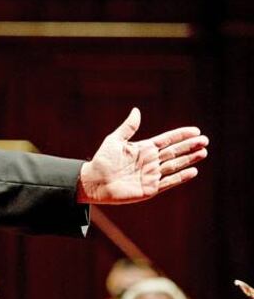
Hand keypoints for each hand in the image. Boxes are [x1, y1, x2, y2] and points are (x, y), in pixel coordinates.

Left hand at [77, 108, 207, 204]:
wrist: (94, 182)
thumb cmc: (102, 161)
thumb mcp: (115, 140)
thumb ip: (128, 127)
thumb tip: (136, 110)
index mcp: (143, 149)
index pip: (166, 140)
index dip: (180, 135)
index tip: (195, 130)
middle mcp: (150, 161)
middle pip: (174, 152)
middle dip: (189, 146)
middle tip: (205, 140)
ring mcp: (151, 174)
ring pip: (175, 165)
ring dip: (189, 159)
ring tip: (203, 152)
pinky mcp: (150, 188)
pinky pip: (169, 182)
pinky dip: (181, 177)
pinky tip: (193, 171)